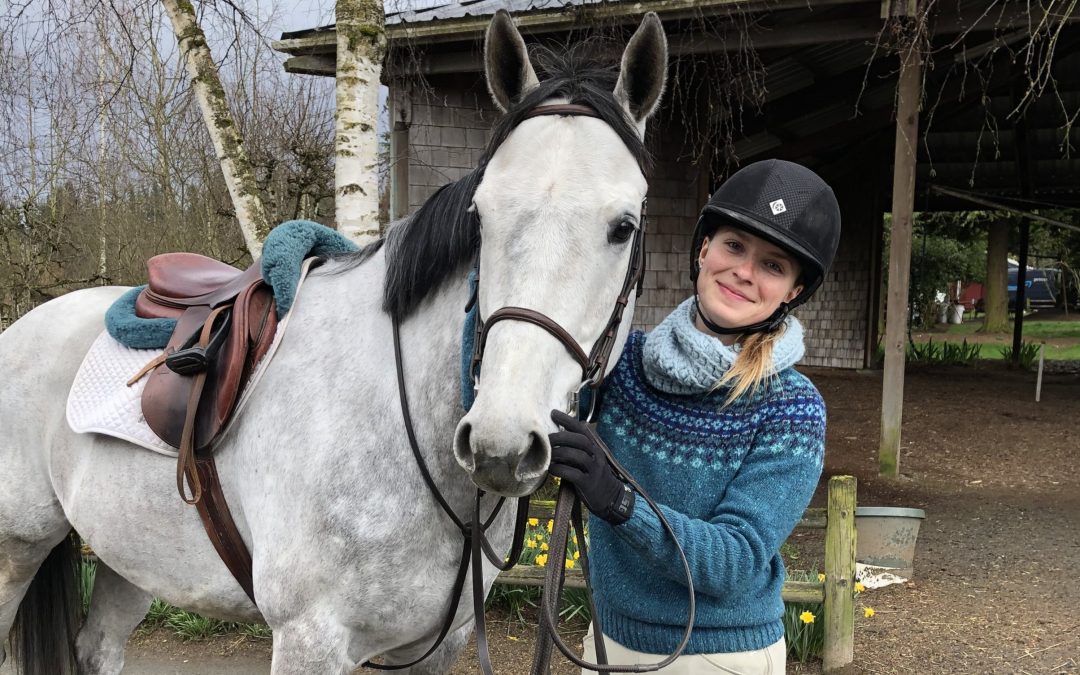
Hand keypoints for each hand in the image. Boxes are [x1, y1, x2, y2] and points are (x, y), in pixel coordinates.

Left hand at [548, 410, 634, 524]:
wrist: (611, 498)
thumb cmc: (595, 476)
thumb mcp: (590, 459)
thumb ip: (578, 448)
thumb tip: (558, 436)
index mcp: (596, 447)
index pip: (582, 429)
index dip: (568, 420)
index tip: (553, 413)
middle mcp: (597, 456)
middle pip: (579, 440)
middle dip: (561, 437)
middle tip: (546, 438)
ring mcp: (594, 470)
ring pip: (577, 456)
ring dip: (559, 453)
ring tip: (547, 455)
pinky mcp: (589, 484)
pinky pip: (573, 474)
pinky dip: (560, 470)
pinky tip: (551, 469)